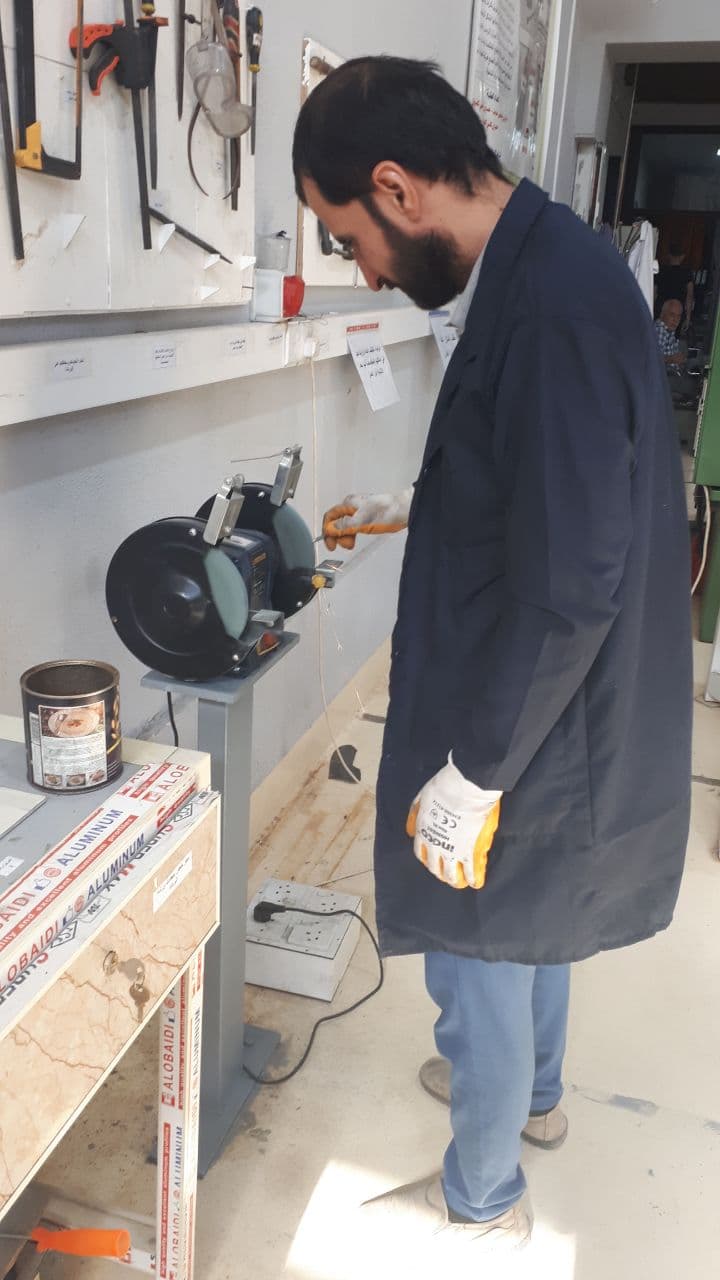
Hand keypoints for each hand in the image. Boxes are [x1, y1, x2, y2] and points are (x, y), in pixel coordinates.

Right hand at [322, 490, 411, 549]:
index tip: (330, 544)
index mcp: (348, 504)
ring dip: (345, 536)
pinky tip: (355, 539)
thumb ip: (345, 525)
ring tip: (351, 544)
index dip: (327, 530)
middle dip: (337, 535)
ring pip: (345, 525)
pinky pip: (354, 527)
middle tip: (344, 545)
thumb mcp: (362, 521)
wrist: (403, 510)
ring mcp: (359, 512)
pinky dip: (352, 534)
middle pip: (336, 522)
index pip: (330, 516)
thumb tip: (331, 529)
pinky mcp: (367, 518)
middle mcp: (352, 506)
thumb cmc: (386, 511)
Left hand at [406, 755, 501, 889]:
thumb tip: (409, 832)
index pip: (421, 854)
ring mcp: (452, 850)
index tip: (432, 861)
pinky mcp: (469, 851)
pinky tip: (476, 883)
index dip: (427, 859)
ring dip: (455, 880)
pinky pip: (471, 871)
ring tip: (460, 883)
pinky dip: (474, 879)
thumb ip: (415, 815)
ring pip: (451, 874)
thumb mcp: (421, 798)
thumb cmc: (444, 787)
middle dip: (440, 872)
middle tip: (446, 875)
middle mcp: (434, 845)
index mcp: (423, 832)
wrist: (464, 788)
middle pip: (434, 867)